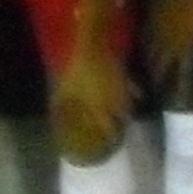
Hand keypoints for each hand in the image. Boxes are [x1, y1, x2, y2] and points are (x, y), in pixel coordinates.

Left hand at [53, 43, 133, 160]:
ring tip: (125, 115)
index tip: (111, 143)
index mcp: (100, 108)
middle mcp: (114, 102)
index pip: (108, 128)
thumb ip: (62, 106)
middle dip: (121, 125)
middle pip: (123, 118)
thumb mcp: (66, 90)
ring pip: (130, 105)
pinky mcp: (125, 77)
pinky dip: (136, 93)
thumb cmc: (77, 72)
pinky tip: (137, 95)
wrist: (92, 50)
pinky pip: (134, 88)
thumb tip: (55, 118)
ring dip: (128, 111)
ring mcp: (121, 90)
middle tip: (119, 128)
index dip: (111, 137)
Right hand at [146, 0, 192, 94]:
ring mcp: (155, 36)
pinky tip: (142, 59)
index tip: (179, 104)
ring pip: (150, 60)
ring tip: (148, 83)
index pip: (183, 74)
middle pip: (162, 71)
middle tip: (157, 97)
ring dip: (150, 72)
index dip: (181, 90)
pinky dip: (143, 55)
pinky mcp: (147, 26)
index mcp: (185, 47)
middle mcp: (168, 47)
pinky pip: (143, 45)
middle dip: (160, 84)